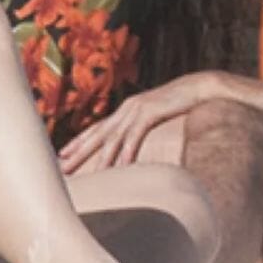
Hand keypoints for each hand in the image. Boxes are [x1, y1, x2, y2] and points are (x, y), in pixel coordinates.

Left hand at [58, 72, 223, 173]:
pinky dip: (128, 151)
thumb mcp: (157, 115)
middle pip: (98, 133)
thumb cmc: (181, 103)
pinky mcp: (151, 111)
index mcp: (126, 109)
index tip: (62, 155)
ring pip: (114, 137)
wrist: (201, 87)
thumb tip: (136, 145)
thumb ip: (144, 126)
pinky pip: (136, 135)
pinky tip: (122, 166)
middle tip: (62, 167)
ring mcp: (138, 109)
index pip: (97, 128)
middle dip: (79, 151)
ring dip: (101, 158)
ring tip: (91, 175)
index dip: (79, 142)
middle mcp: (127, 108)